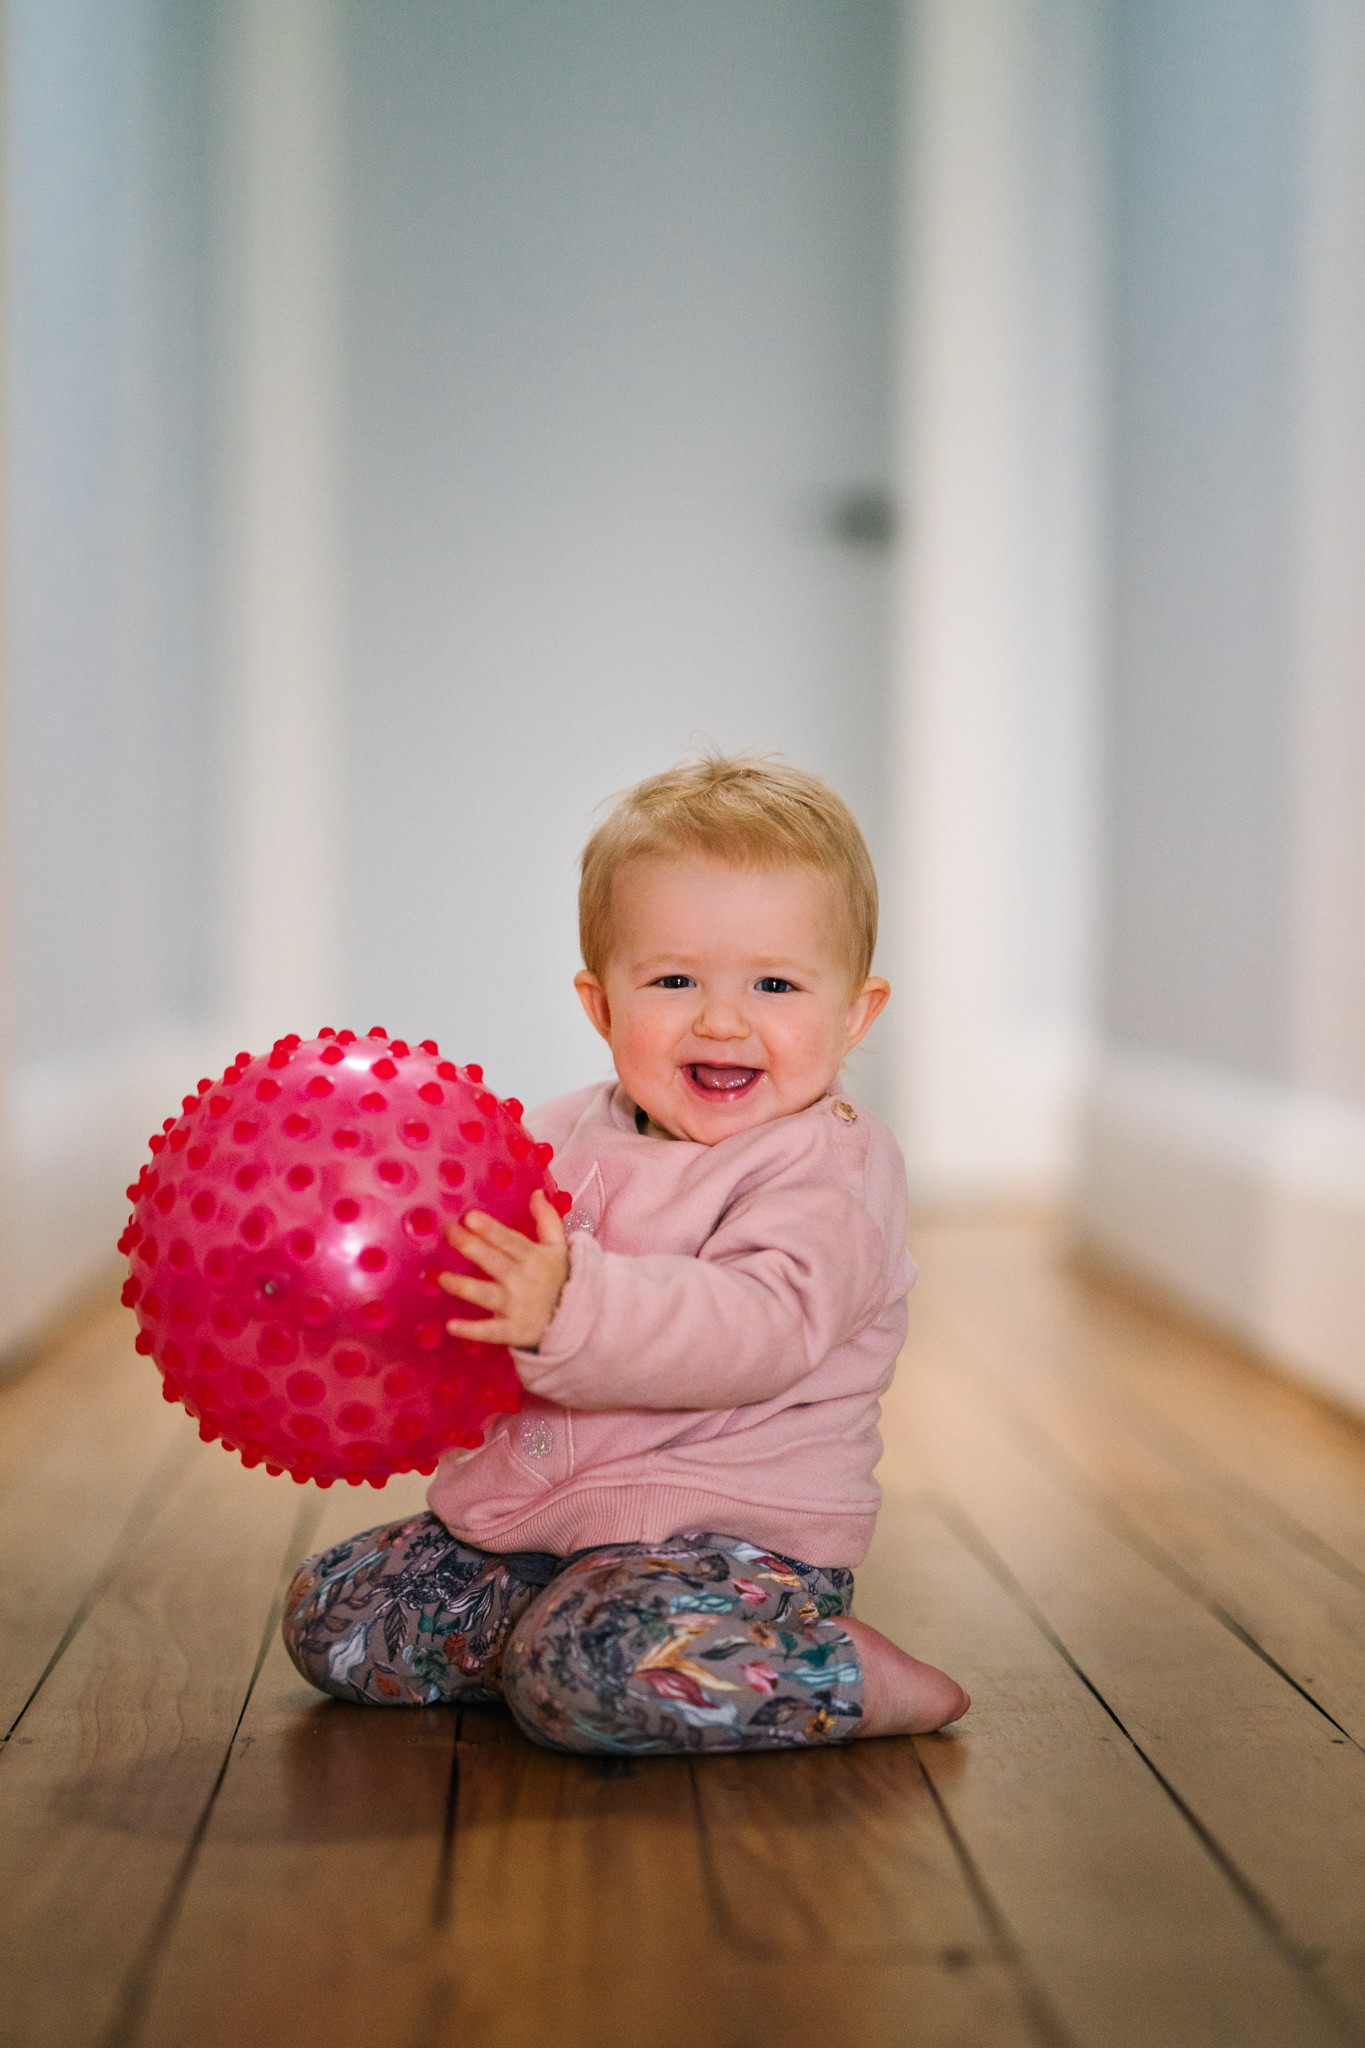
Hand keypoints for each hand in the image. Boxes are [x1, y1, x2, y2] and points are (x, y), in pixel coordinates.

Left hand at [439, 1188, 569, 1349]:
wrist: (578, 1319)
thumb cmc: (559, 1278)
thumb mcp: (558, 1247)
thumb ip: (547, 1219)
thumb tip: (536, 1192)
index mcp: (534, 1257)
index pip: (509, 1240)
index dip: (490, 1229)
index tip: (470, 1217)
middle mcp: (524, 1280)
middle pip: (493, 1261)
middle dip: (470, 1246)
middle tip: (448, 1232)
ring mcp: (517, 1307)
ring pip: (487, 1295)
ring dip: (464, 1287)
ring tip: (442, 1278)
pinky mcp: (514, 1331)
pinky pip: (491, 1331)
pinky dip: (472, 1330)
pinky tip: (451, 1326)